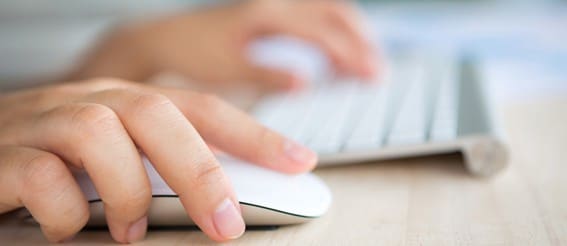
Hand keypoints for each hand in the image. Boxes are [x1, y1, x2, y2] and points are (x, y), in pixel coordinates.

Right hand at [0, 78, 316, 242]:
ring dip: (128, 191)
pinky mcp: (1, 155)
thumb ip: (154, 166)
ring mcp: (42, 122)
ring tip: (131, 231)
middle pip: (157, 113)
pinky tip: (69, 229)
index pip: (199, 107)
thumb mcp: (108, 159)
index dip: (252, 132)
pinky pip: (41, 175)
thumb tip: (218, 197)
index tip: (300, 161)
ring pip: (100, 132)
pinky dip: (67, 211)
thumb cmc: (46, 161)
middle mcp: (87, 102)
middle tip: (226, 225)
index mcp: (122, 103)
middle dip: (201, 170)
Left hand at [71, 0, 376, 90]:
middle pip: (335, 13)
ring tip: (366, 62)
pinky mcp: (272, 12)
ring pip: (328, 10)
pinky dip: (333, 32)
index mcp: (267, 14)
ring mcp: (275, 4)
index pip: (323, 32)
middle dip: (361, 41)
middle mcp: (275, 2)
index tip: (372, 76)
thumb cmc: (193, 53)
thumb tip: (305, 80)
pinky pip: (314, 16)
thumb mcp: (229, 69)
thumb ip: (268, 74)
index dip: (352, 55)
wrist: (168, 38)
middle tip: (377, 72)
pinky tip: (336, 54)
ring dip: (351, 33)